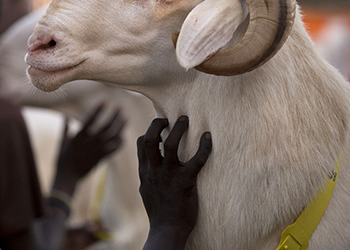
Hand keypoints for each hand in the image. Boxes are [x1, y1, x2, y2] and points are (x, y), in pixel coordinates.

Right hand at [53, 103, 125, 193]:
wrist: (68, 176)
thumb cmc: (63, 158)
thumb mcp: (62, 142)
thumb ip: (65, 128)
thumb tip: (65, 116)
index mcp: (80, 136)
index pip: (91, 119)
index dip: (98, 110)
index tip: (104, 101)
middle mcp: (91, 142)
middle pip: (106, 126)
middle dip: (115, 116)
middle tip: (120, 107)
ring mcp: (98, 150)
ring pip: (113, 136)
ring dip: (121, 127)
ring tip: (126, 118)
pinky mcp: (102, 157)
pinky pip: (115, 148)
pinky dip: (120, 142)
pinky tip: (123, 136)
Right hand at [137, 116, 211, 249]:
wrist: (167, 231)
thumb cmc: (159, 212)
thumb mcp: (146, 190)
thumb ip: (146, 175)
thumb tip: (147, 165)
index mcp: (145, 171)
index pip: (140, 144)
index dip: (149, 131)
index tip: (159, 128)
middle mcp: (154, 171)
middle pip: (149, 139)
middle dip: (157, 124)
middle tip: (169, 119)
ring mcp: (169, 176)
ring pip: (169, 145)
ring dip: (178, 129)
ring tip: (185, 120)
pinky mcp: (186, 183)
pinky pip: (196, 161)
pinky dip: (204, 147)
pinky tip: (208, 137)